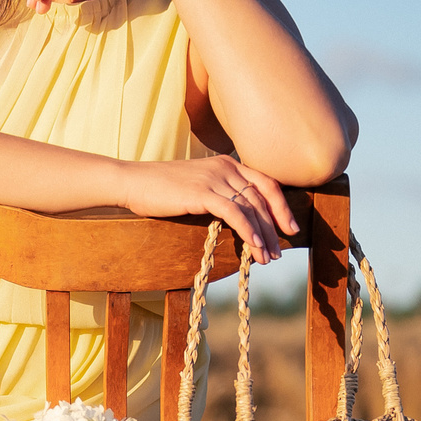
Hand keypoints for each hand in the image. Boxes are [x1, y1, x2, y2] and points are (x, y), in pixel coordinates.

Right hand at [117, 155, 297, 264]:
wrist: (131, 181)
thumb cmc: (159, 188)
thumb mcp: (196, 185)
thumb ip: (217, 193)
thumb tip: (236, 217)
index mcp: (227, 163)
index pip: (265, 183)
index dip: (281, 206)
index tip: (289, 228)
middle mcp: (226, 167)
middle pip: (263, 198)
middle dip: (275, 227)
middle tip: (279, 252)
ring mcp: (215, 178)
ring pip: (251, 208)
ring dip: (263, 236)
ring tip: (267, 258)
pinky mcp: (203, 192)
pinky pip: (235, 214)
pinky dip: (248, 231)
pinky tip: (254, 247)